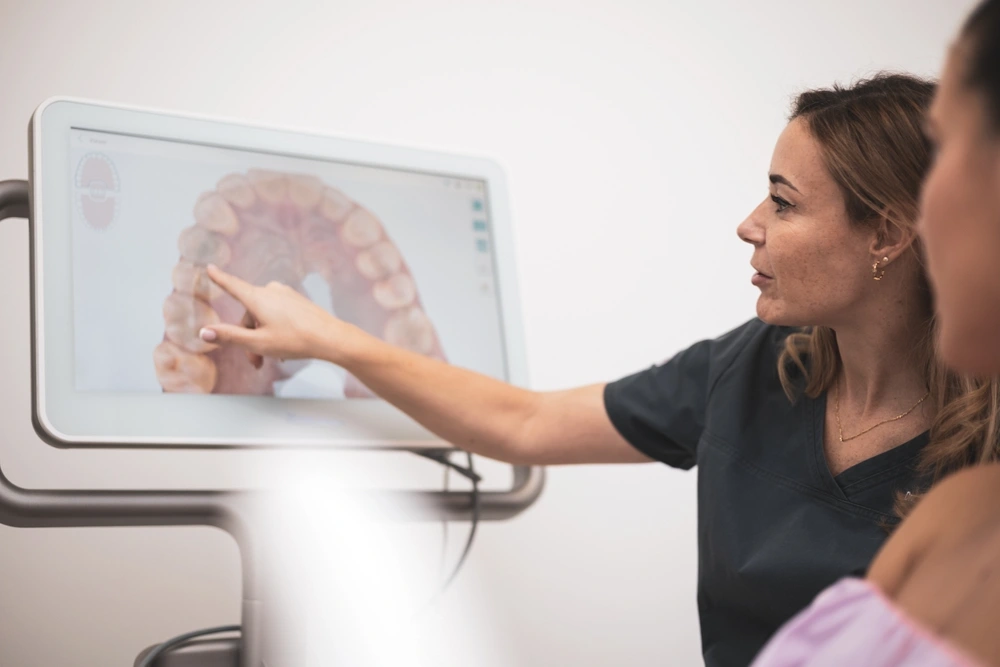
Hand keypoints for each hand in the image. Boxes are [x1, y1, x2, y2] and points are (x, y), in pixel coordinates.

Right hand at [198, 264, 353, 367]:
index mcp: (258, 298)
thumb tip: (204, 332)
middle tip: (256, 362)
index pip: (232, 285)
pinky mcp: (297, 302)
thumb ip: (229, 337)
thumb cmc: (295, 340)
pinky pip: (278, 314)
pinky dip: (275, 330)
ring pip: (264, 316)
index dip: (219, 279)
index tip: (210, 268)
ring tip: (271, 358)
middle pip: (249, 313)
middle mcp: (271, 291)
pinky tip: (283, 348)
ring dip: (262, 337)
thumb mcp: (258, 342)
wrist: (331, 337)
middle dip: (248, 337)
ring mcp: (286, 295)